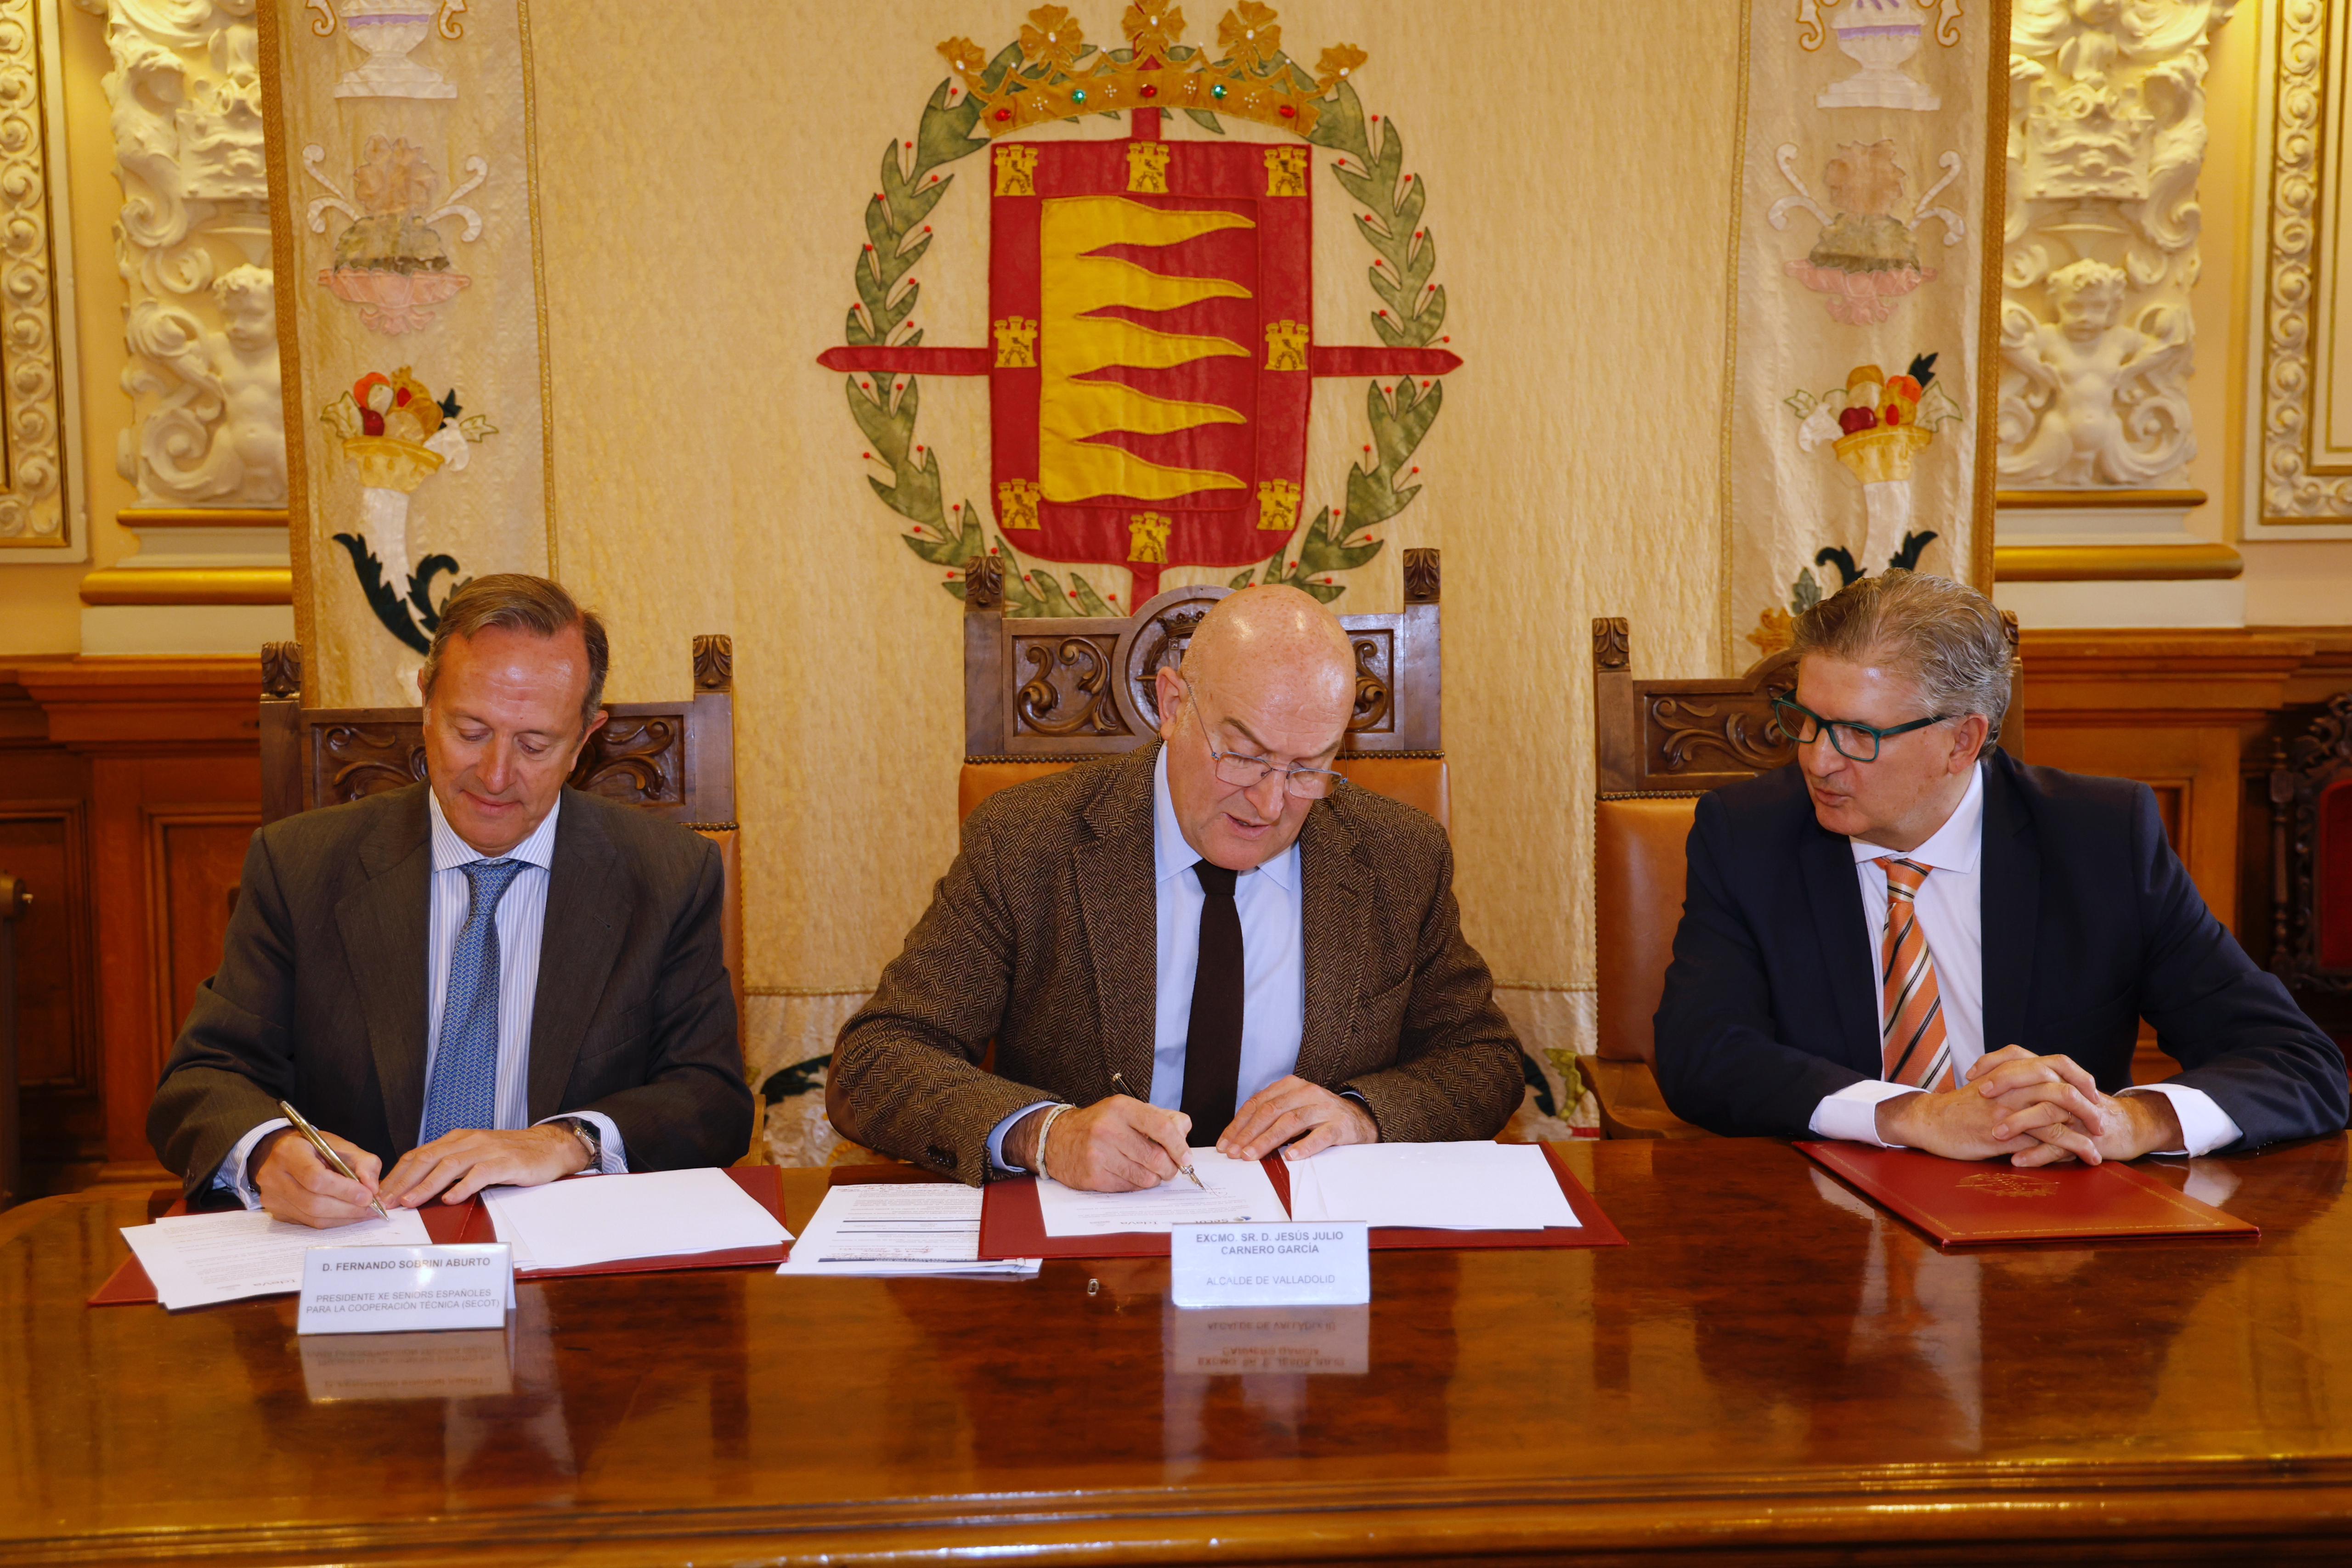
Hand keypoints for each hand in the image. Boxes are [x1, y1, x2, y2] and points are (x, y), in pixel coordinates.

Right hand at [250, 1126, 382, 1228]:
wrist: (287, 1154)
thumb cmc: (317, 1148)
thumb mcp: (343, 1146)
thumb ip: (364, 1163)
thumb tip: (373, 1189)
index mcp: (289, 1152)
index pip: (315, 1178)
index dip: (344, 1190)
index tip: (368, 1195)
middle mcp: (274, 1176)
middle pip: (313, 1203)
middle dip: (348, 1208)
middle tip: (372, 1208)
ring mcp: (272, 1197)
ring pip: (312, 1217)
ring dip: (343, 1218)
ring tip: (365, 1213)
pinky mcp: (277, 1212)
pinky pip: (308, 1223)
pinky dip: (333, 1221)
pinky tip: (348, 1215)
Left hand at [378, 1125, 591, 1208]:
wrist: (550, 1147)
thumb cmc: (512, 1155)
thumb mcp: (477, 1156)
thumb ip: (452, 1168)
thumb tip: (420, 1189)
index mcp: (459, 1139)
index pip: (420, 1154)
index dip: (398, 1174)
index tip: (382, 1193)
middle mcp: (470, 1141)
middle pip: (428, 1158)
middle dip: (404, 1181)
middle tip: (387, 1201)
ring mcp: (488, 1150)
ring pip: (449, 1165)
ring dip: (426, 1185)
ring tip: (410, 1202)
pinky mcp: (506, 1162)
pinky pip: (479, 1174)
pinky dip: (462, 1187)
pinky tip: (450, 1200)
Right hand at [1006, 1096, 1189, 1191]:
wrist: (1058, 1139)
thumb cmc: (1100, 1124)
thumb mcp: (1127, 1110)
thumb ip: (1159, 1118)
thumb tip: (1184, 1131)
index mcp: (1121, 1107)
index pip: (1162, 1127)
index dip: (1179, 1146)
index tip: (1186, 1158)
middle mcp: (1108, 1129)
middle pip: (1156, 1157)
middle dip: (1170, 1168)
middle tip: (1170, 1170)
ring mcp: (1098, 1154)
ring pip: (1145, 1177)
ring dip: (1154, 1179)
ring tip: (1149, 1172)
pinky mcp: (1093, 1176)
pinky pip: (1129, 1188)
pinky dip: (1136, 1186)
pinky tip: (1130, 1175)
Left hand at [1217, 1076, 1378, 1160]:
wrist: (1359, 1119)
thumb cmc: (1319, 1117)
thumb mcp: (1293, 1109)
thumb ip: (1270, 1118)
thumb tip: (1239, 1140)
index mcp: (1290, 1086)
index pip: (1258, 1103)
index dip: (1238, 1124)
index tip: (1225, 1143)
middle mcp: (1306, 1092)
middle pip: (1271, 1111)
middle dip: (1248, 1134)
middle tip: (1235, 1153)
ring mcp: (1323, 1108)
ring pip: (1290, 1121)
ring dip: (1267, 1140)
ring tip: (1252, 1155)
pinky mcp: (1339, 1125)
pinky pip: (1320, 1135)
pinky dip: (1304, 1146)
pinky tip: (1290, 1156)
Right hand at [1876, 1045, 2110, 1162]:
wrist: (1930, 1121)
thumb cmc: (1960, 1107)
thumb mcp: (1988, 1084)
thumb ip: (2014, 1081)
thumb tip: (2044, 1088)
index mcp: (2010, 1071)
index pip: (2055, 1064)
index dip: (2079, 1077)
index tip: (2092, 1093)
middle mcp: (2012, 1086)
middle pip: (2062, 1087)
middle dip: (2088, 1106)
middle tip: (2100, 1121)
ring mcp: (2009, 1108)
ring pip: (2057, 1114)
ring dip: (2084, 1131)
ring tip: (2098, 1146)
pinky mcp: (2005, 1132)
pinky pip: (2045, 1139)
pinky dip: (2069, 1148)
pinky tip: (2083, 1157)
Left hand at [1965, 1046, 2181, 1166]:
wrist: (2125, 1127)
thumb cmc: (2079, 1110)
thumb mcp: (2052, 1092)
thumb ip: (2025, 1085)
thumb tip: (1984, 1082)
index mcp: (2052, 1075)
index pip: (2020, 1055)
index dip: (1995, 1061)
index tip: (1971, 1075)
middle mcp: (2064, 1087)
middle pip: (2034, 1074)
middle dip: (2006, 1082)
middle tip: (1980, 1092)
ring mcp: (2076, 1112)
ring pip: (2047, 1111)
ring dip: (2019, 1123)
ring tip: (1995, 1135)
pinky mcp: (2086, 1136)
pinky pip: (2060, 1145)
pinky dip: (2038, 1154)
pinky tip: (2018, 1160)